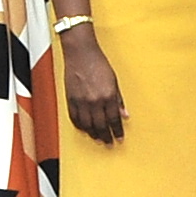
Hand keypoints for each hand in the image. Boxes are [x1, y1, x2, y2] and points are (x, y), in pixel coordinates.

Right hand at [61, 26, 127, 142]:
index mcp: (108, 96)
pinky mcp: (71, 99)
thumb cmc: (98, 63)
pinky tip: (84, 129)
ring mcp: (81, 101)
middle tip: (109, 143)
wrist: (81, 53)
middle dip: (106, 136)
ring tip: (98, 139)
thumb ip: (119, 100)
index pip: (114, 120)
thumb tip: (124, 115)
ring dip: (93, 134)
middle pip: (101, 125)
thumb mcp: (114, 81)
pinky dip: (80, 126)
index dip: (117, 131)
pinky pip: (75, 118)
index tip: (119, 138)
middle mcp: (94, 101)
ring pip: (87, 125)